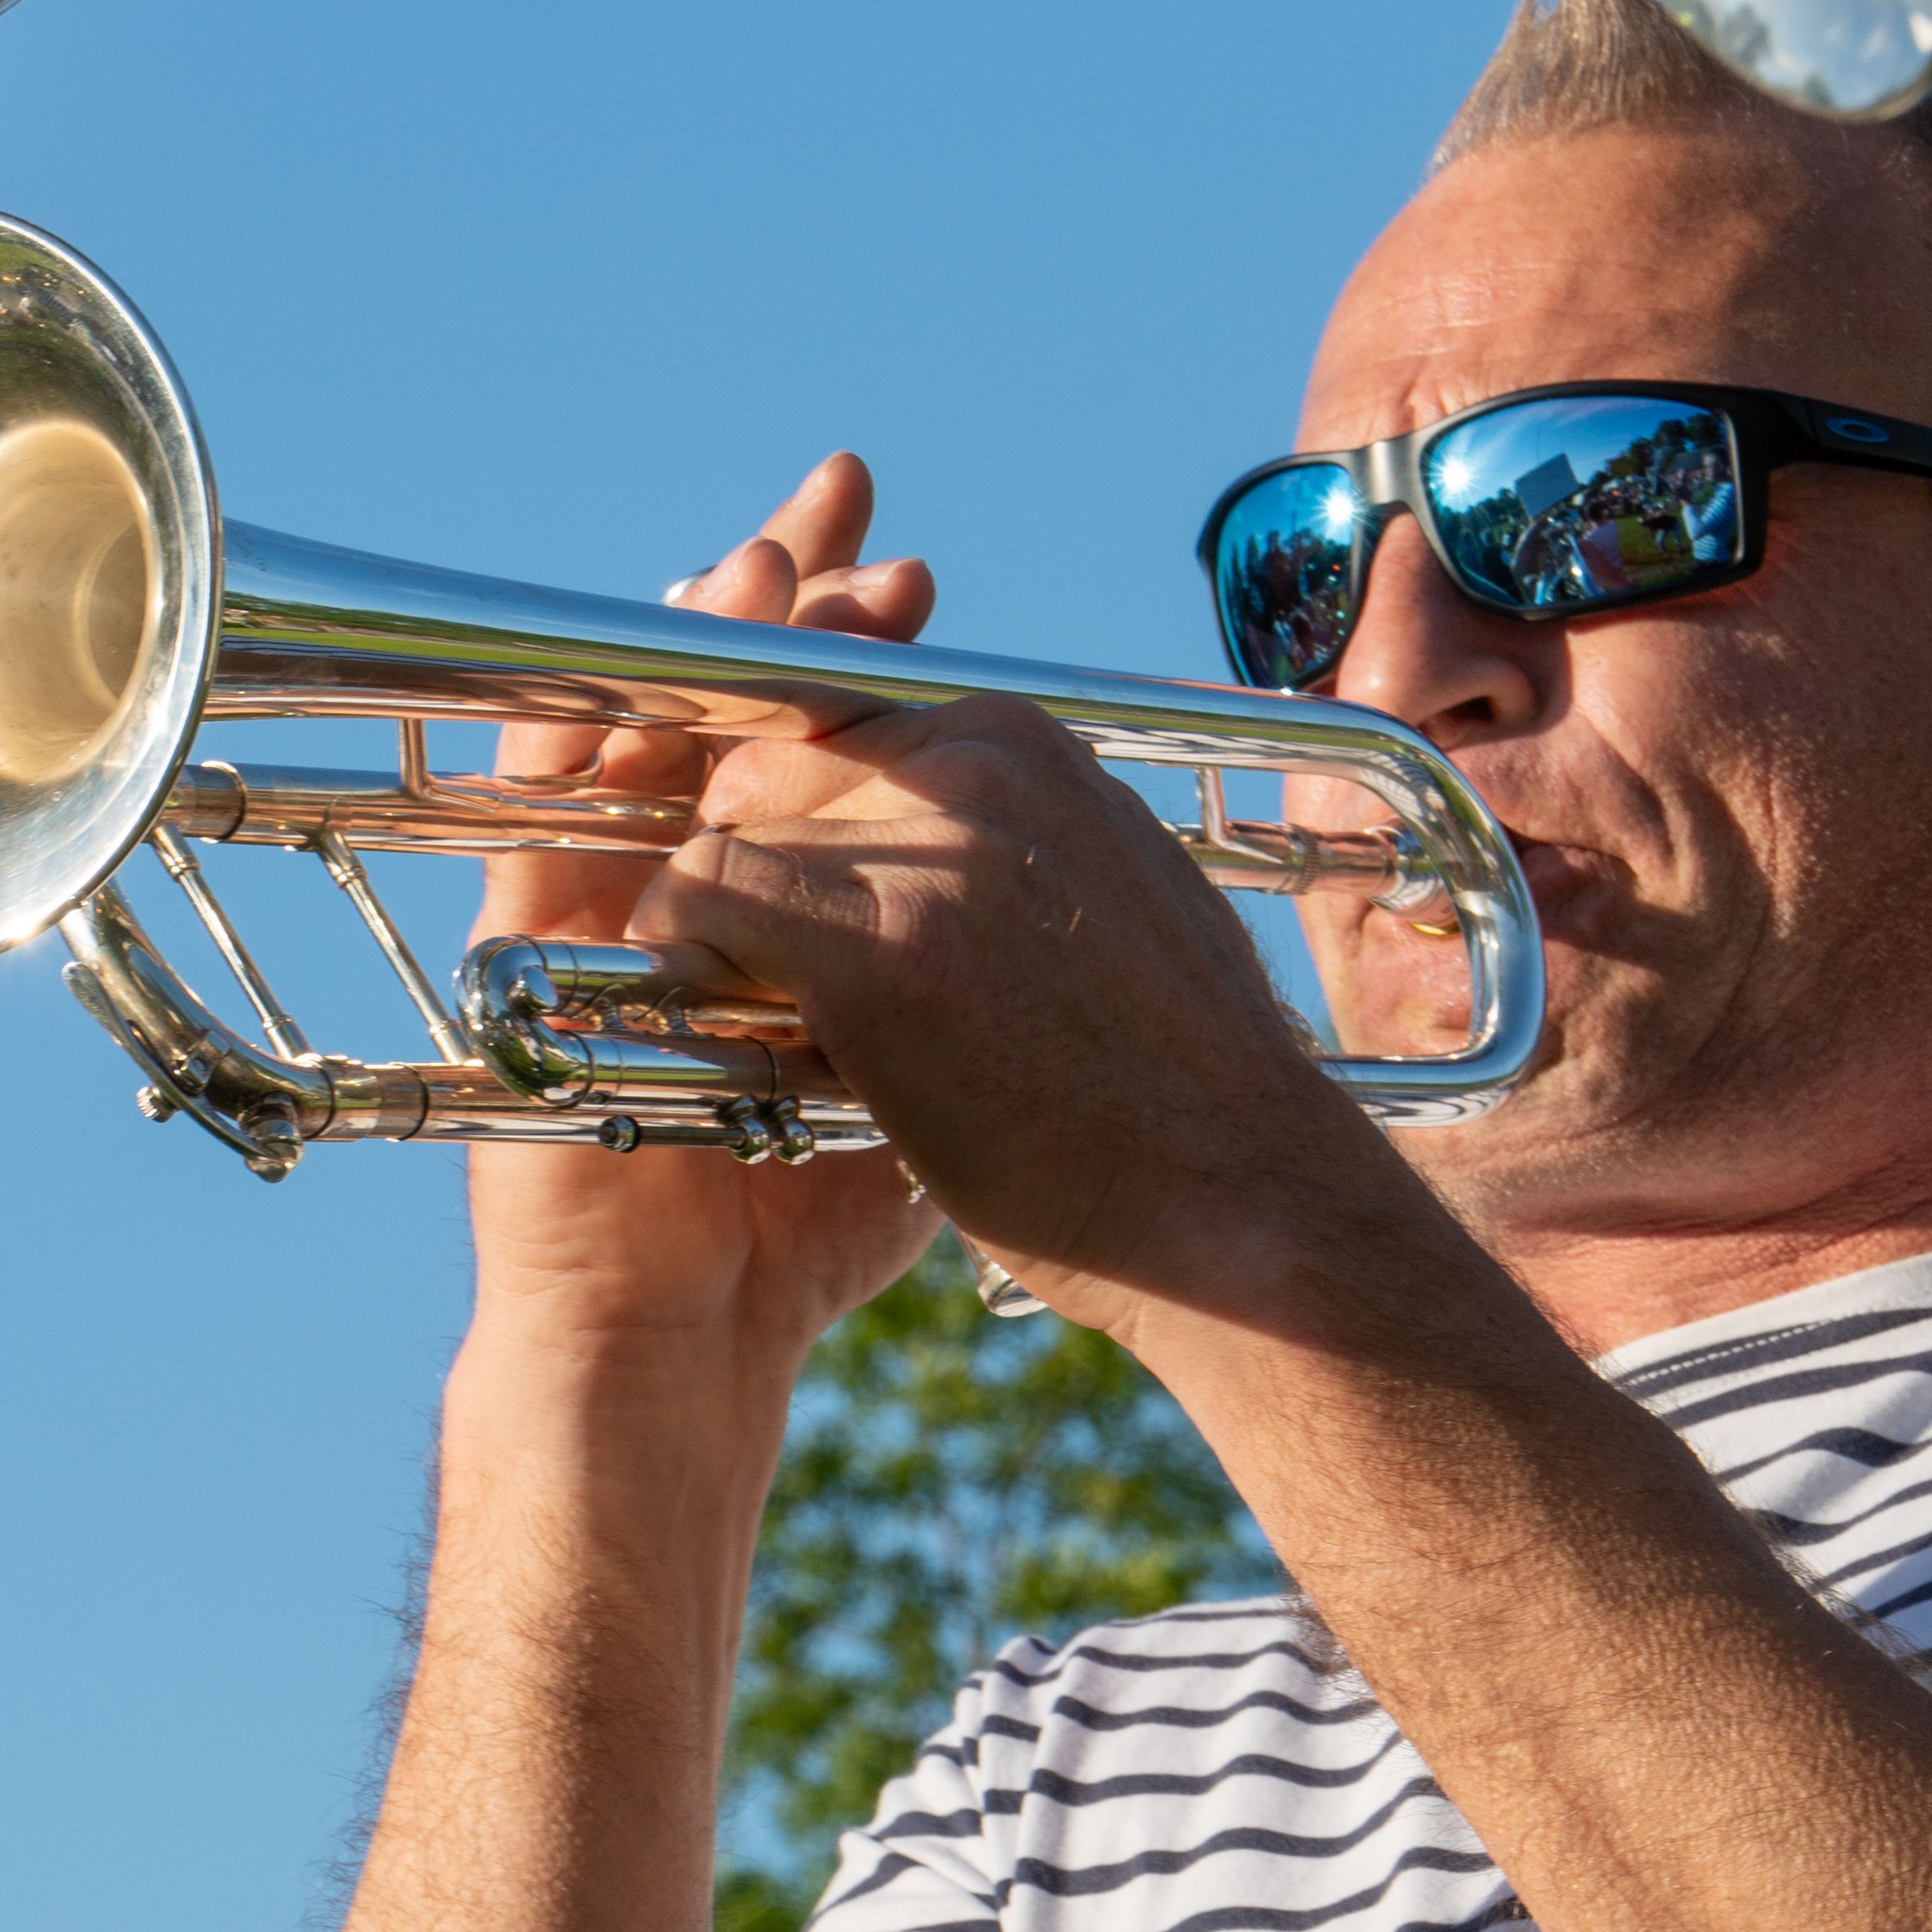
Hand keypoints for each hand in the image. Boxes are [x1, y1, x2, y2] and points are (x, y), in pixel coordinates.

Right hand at [465, 455, 943, 1362]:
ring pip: (637, 732)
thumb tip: (1049, 910)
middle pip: (727, 704)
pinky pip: (541, 809)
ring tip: (754, 554)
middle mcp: (690, 889)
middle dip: (786, 604)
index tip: (916, 583)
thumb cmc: (792, 1230)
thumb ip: (943, 1000)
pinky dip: (583, 723)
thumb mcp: (908, 1088)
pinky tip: (632, 656)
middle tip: (845, 509)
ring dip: (690, 637)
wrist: (684, 1336)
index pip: (813, 740)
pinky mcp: (533, 947)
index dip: (856, 654)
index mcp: (788, 910)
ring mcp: (604, 908)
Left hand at [623, 677, 1380, 1346]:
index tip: (797, 913)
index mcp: (1027, 740)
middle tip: (778, 984)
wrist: (1239, 1199)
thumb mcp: (1104, 911)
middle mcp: (976, 757)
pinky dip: (692, 963)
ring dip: (729, 932)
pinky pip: (701, 902)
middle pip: (772, 770)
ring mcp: (925, 840)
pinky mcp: (871, 941)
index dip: (797, 825)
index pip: (841, 732)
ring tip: (788, 1031)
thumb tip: (925, 867)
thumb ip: (1009, 856)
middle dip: (755, 870)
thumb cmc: (1172, 1094)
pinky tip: (741, 1041)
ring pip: (729, 832)